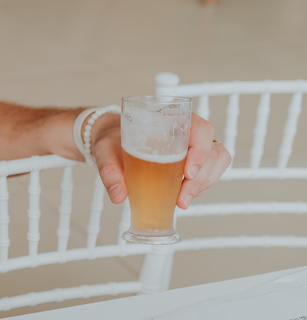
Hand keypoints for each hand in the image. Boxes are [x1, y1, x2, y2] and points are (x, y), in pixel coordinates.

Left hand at [90, 112, 231, 207]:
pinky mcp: (195, 160)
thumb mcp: (104, 151)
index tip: (187, 173)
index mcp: (171, 118)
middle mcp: (188, 130)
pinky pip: (210, 172)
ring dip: (203, 185)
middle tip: (181, 199)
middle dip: (201, 178)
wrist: (112, 144)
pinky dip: (200, 187)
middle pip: (212, 151)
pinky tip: (182, 197)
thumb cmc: (111, 141)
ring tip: (181, 201)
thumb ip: (109, 171)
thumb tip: (118, 195)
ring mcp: (195, 145)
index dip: (200, 151)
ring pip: (216, 163)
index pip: (200, 129)